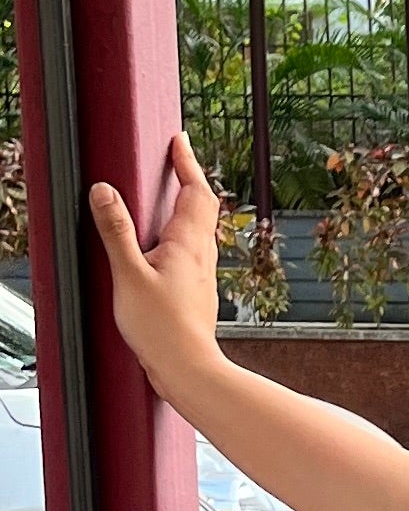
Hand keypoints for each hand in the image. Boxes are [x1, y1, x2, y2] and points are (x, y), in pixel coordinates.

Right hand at [89, 130, 224, 396]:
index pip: (195, 190)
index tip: (179, 141)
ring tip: (174, 196)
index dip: (187, 163)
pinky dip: (184, 235)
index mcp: (187, 243)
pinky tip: (170, 247)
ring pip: (201, 230)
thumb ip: (115, 231)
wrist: (188, 368)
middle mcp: (201, 254)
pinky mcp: (197, 292)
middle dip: (191, 180)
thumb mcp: (128, 274)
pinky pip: (194, 251)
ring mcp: (202, 274)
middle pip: (203, 207)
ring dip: (190, 207)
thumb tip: (103, 191)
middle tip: (178, 161)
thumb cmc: (161, 327)